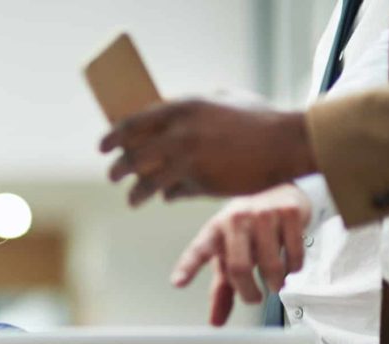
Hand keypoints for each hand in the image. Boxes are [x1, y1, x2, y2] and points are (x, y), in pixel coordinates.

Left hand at [99, 98, 315, 205]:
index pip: (132, 124)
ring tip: (132, 199)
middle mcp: (180, 134)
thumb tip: (166, 112)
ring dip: (136, 192)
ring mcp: (189, 161)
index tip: (103, 147)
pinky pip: (173, 193)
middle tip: (113, 175)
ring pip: (148, 182)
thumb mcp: (222, 99)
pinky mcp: (201, 184)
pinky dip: (167, 196)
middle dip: (118, 169)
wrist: (286, 143)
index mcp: (182, 108)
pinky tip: (166, 197)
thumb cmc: (257, 119)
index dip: (112, 138)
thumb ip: (192, 108)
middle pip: (133, 156)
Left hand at [171, 183, 310, 325]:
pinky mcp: (289, 214)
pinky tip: (289, 266)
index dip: (188, 267)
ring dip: (275, 283)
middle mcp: (236, 219)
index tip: (178, 283)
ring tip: (274, 283)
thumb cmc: (248, 229)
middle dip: (248, 292)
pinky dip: (293, 270)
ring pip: (270, 265)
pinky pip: (294, 256)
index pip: (199, 250)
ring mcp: (263, 214)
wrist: (280, 193)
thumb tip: (216, 322)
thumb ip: (222, 289)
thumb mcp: (230, 254)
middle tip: (254, 298)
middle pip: (239, 268)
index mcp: (215, 230)